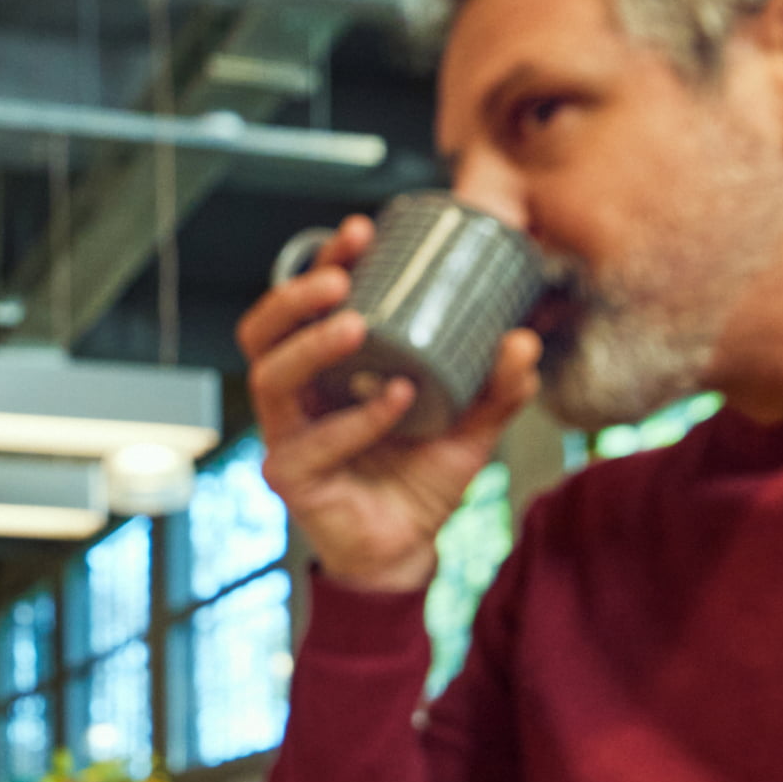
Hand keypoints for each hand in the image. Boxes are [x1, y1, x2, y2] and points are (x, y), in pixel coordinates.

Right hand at [238, 214, 542, 594]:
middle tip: (339, 276)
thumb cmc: (420, 479)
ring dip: (310, 346)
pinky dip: (358, 418)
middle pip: (261, 332)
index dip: (323, 262)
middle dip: (293, 296)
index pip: (305, 304)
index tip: (361, 230)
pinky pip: (314, 442)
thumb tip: (521, 339)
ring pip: (269, 377)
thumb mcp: (469, 425)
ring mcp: (285, 436)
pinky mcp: (292, 477)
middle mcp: (296, 397)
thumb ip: (496, 387)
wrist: (407, 551)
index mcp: (324, 369)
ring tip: (355, 323)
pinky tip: (398, 399)